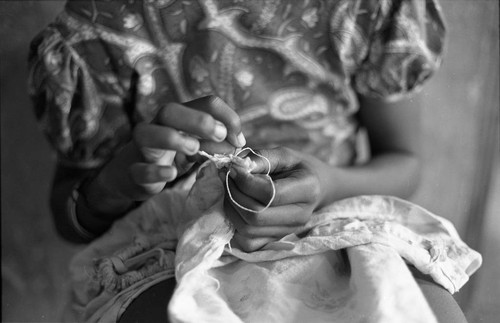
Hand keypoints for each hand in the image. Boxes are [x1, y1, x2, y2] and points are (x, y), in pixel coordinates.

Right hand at [84, 96, 244, 214]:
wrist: (131, 176)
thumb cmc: (171, 156)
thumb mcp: (196, 147)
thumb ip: (216, 142)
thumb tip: (238, 142)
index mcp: (179, 118)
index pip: (204, 103)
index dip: (226, 117)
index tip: (238, 139)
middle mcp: (158, 126)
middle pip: (170, 110)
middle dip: (198, 120)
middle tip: (219, 135)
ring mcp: (142, 149)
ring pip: (146, 132)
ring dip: (173, 138)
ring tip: (194, 149)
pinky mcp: (134, 172)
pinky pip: (139, 169)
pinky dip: (156, 170)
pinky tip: (171, 174)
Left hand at [224, 147, 329, 251]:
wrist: (316, 188)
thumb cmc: (298, 168)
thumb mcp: (284, 155)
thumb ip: (261, 158)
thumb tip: (236, 166)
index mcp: (307, 190)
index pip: (270, 194)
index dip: (245, 182)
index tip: (233, 169)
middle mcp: (300, 216)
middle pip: (256, 216)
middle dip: (234, 195)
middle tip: (228, 179)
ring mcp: (288, 232)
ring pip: (248, 231)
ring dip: (231, 209)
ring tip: (230, 191)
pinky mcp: (276, 241)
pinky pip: (247, 243)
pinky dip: (235, 226)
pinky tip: (236, 207)